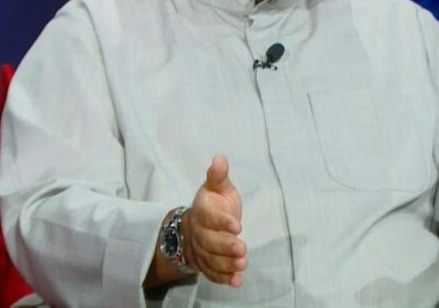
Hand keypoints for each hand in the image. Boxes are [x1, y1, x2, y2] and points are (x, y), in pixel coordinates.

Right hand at [183, 154, 246, 286]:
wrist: (196, 225)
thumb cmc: (213, 203)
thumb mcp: (217, 187)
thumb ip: (218, 176)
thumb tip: (220, 157)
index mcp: (201, 211)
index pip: (209, 217)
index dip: (222, 222)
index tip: (238, 226)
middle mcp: (199, 232)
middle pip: (209, 242)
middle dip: (225, 246)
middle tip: (242, 248)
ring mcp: (201, 250)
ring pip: (210, 259)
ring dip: (226, 263)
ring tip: (242, 264)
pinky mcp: (206, 264)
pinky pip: (212, 273)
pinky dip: (223, 278)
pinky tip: (236, 281)